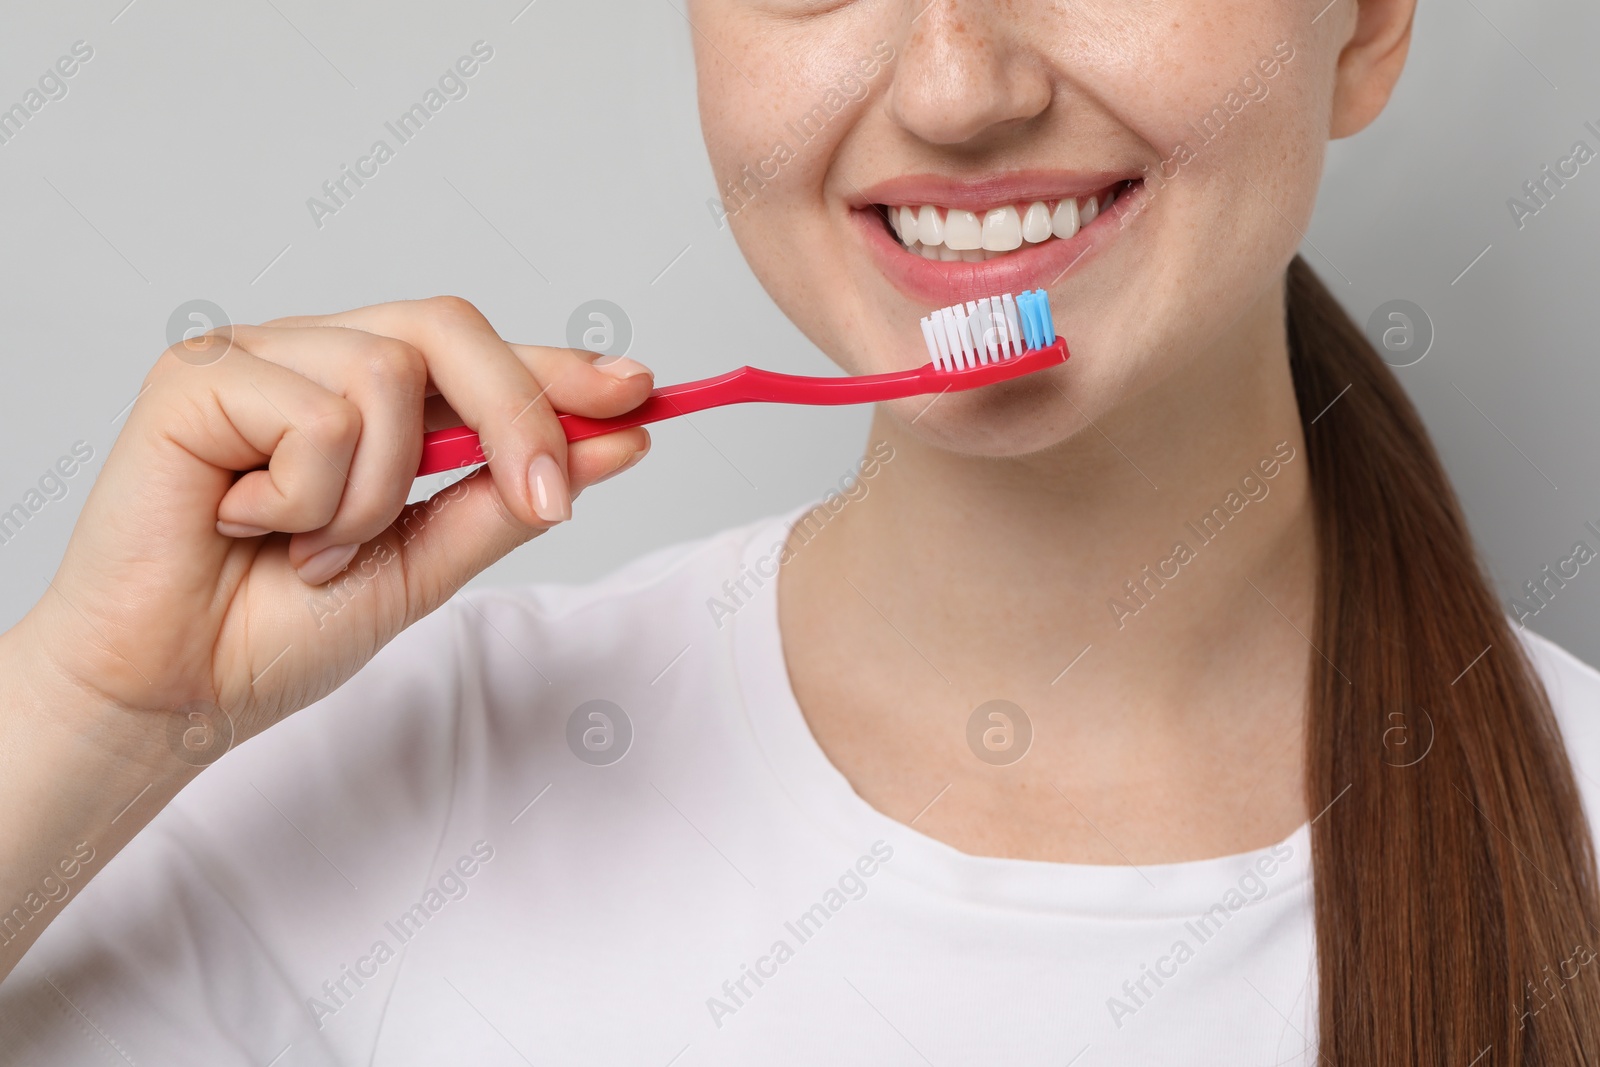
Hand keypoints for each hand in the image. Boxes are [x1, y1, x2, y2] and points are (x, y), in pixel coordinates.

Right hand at [11, 295, 652, 756]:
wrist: (175, 690)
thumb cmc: (281, 627)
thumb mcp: (425, 563)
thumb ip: (508, 498)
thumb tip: (619, 441)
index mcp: (370, 400)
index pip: (479, 355)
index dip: (560, 369)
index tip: (643, 392)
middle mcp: (316, 359)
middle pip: (449, 328)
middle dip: (519, 412)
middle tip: (544, 499)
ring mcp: (257, 358)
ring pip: (387, 378)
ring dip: (372, 495)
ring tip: (313, 549)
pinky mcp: (198, 377)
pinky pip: (317, 414)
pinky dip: (309, 496)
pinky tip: (250, 526)